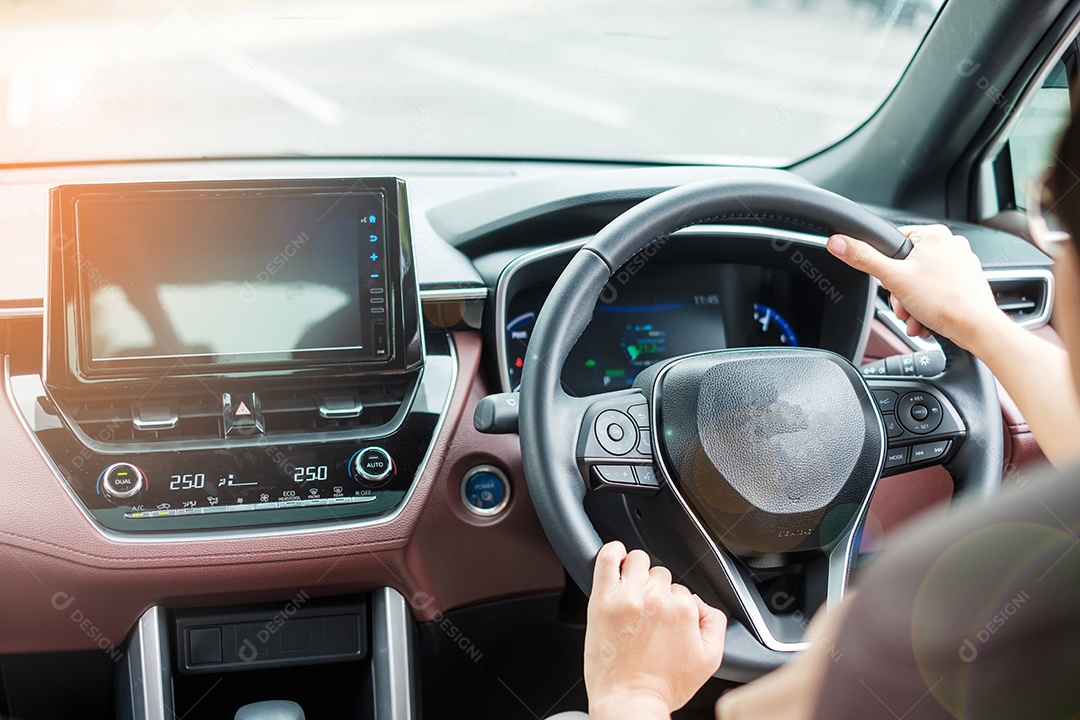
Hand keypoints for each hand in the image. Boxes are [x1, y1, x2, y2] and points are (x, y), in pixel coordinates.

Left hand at [584, 541, 726, 719]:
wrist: (630, 701)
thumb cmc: (663, 686)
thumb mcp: (709, 659)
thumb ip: (715, 623)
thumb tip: (702, 606)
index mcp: (682, 609)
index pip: (682, 590)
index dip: (675, 606)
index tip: (667, 622)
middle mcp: (655, 598)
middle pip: (661, 575)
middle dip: (658, 591)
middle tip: (650, 615)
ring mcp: (626, 596)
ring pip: (638, 561)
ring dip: (639, 572)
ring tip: (634, 592)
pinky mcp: (602, 599)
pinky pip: (607, 559)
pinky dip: (612, 551)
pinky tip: (617, 558)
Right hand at [826, 224, 1005, 351]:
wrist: (976, 328)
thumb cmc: (945, 302)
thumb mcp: (894, 279)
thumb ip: (863, 259)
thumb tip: (838, 242)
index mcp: (934, 235)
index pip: (894, 244)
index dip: (886, 268)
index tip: (892, 284)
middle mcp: (951, 244)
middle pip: (907, 267)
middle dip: (901, 294)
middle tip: (905, 306)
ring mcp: (961, 263)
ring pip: (921, 282)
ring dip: (912, 304)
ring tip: (917, 317)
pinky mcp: (966, 281)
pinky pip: (937, 291)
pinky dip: (928, 306)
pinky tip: (927, 319)